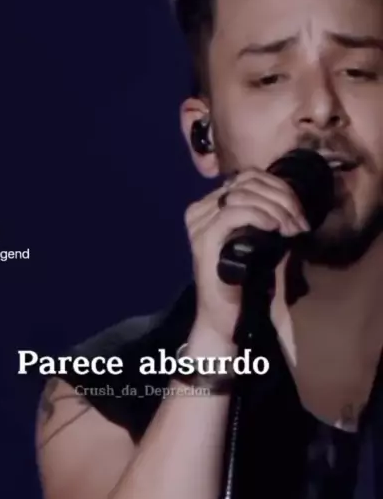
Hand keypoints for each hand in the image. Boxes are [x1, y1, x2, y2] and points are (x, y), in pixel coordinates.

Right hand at [184, 167, 308, 346]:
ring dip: (275, 208)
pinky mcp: (204, 240)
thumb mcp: (260, 244)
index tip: (299, 214)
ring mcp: (199, 225)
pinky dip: (259, 216)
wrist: (225, 320)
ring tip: (291, 229)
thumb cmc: (244, 284)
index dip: (279, 187)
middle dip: (282, 198)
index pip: (248, 177)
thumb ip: (268, 218)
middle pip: (247, 182)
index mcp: (212, 206)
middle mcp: (201, 211)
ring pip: (242, 195)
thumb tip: (292, 200)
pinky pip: (232, 213)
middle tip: (300, 224)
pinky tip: (274, 228)